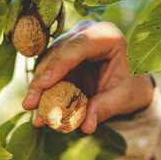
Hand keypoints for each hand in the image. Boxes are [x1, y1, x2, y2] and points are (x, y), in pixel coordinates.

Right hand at [22, 20, 154, 133]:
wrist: (129, 81)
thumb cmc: (130, 84)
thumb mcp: (124, 96)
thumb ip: (106, 108)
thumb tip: (86, 126)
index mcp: (106, 35)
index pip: (78, 46)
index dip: (59, 65)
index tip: (44, 84)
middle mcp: (84, 33)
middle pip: (57, 54)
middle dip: (42, 80)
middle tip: (30, 103)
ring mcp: (70, 42)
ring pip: (47, 62)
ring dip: (38, 86)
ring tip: (31, 108)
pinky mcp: (61, 56)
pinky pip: (47, 71)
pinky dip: (42, 90)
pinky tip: (36, 108)